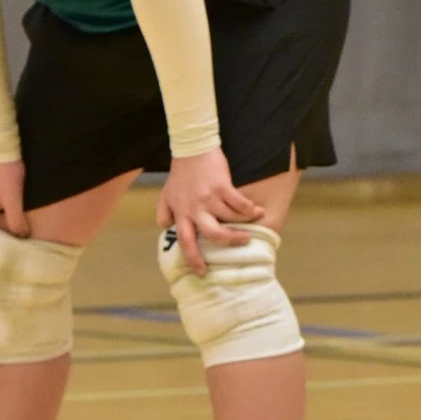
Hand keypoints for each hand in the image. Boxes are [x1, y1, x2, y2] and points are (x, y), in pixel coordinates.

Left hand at [155, 148, 264, 271]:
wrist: (191, 148)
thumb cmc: (180, 172)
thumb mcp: (166, 193)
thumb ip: (163, 212)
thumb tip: (165, 228)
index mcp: (181, 213)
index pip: (185, 241)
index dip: (193, 258)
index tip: (202, 271)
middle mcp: (194, 208)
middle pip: (213, 234)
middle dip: (229, 242)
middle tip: (242, 244)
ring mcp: (209, 197)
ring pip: (231, 218)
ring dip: (245, 222)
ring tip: (255, 220)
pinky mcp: (222, 186)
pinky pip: (239, 203)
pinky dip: (250, 208)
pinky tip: (256, 210)